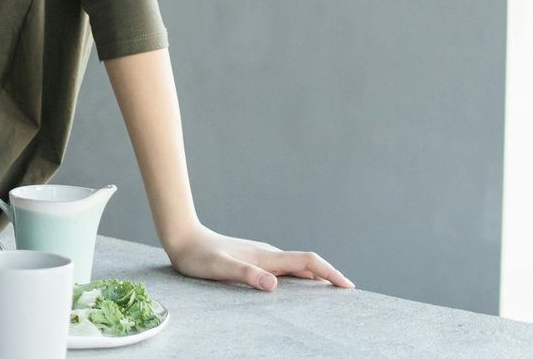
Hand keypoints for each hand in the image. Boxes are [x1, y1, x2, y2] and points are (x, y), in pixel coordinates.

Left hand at [163, 224, 353, 290]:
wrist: (182, 237)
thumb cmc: (198, 256)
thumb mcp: (220, 268)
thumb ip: (245, 275)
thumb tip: (273, 285)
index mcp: (266, 257)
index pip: (307, 262)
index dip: (330, 273)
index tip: (348, 287)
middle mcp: (267, 255)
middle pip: (307, 265)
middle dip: (329, 277)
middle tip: (349, 295)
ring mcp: (261, 256)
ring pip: (296, 267)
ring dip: (315, 278)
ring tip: (331, 295)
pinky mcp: (253, 260)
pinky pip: (284, 270)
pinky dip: (299, 278)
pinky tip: (297, 289)